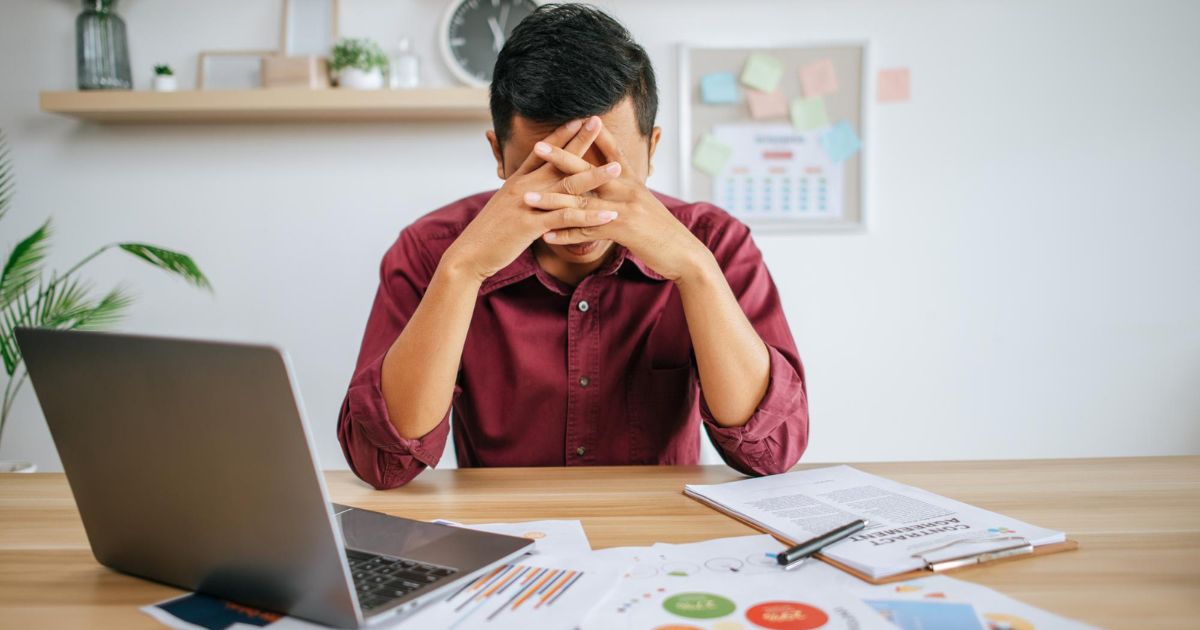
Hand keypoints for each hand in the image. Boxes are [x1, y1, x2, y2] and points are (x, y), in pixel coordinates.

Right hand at [443, 119, 623, 281]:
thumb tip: (536, 189)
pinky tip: (608, 215)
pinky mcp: (532, 226)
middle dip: (580, 141)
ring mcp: (529, 205)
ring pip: (567, 186)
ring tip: (617, 168)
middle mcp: (524, 187)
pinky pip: (565, 218)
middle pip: (558, 160)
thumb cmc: (490, 232)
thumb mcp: (506, 206)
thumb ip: (522, 193)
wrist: (470, 253)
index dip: (561, 134)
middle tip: (598, 120)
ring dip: (594, 176)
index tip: (578, 118)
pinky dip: (589, 217)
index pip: (543, 151)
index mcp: (518, 180)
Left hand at [522, 123, 712, 282]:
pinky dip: (566, 235)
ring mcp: (625, 209)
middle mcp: (628, 190)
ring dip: (553, 199)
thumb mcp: (645, 205)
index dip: (595, 135)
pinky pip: (588, 232)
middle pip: (590, 169)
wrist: (685, 254)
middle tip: (538, 146)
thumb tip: (613, 181)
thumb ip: (626, 192)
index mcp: (632, 181)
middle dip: (561, 157)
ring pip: (582, 201)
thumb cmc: (662, 231)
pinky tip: (546, 236)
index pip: (612, 151)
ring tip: (528, 197)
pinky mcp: (623, 230)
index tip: (575, 118)